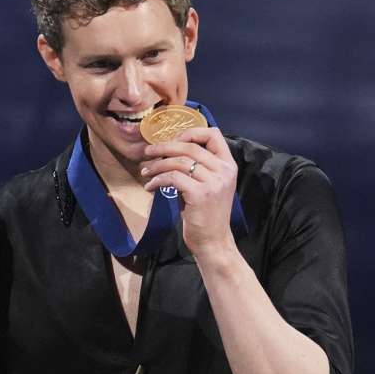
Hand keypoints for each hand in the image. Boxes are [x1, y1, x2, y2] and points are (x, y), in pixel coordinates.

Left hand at [140, 126, 239, 257]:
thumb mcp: (209, 185)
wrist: (213, 241)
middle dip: (164, 147)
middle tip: (148, 152)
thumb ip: (197, 167)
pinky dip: (158, 180)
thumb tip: (169, 150)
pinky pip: (173, 177)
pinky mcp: (200, 194)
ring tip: (146, 172)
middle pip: (189, 147)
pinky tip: (150, 187)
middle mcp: (224, 170)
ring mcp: (213, 182)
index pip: (213, 134)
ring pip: (179, 162)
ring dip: (157, 165)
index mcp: (228, 165)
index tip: (172, 141)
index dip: (190, 133)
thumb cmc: (206, 214)